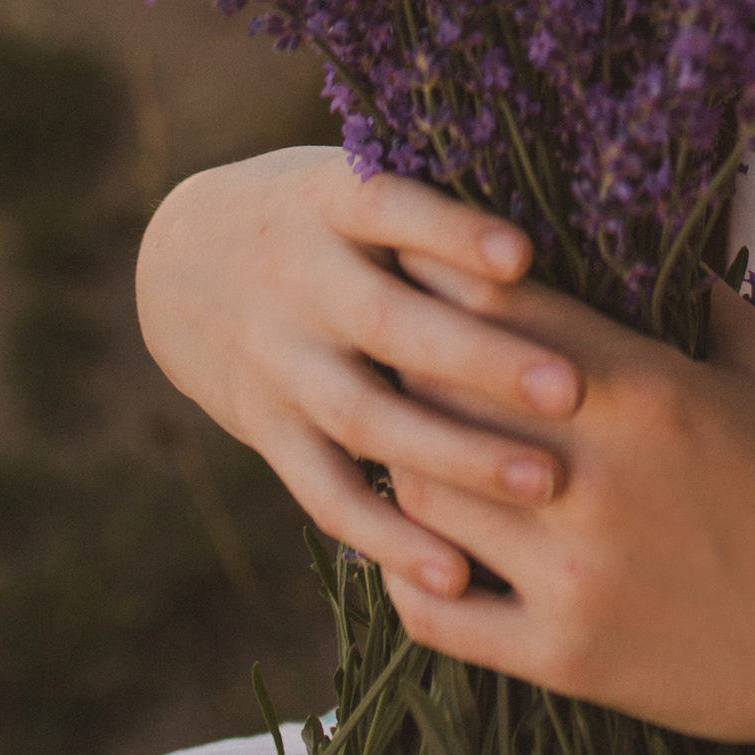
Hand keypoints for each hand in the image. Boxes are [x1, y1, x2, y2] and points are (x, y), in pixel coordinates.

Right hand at [134, 147, 584, 590]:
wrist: (181, 262)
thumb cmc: (319, 218)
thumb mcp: (352, 183)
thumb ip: (429, 206)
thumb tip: (558, 223)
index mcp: (328, 202)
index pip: (390, 209)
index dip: (453, 232)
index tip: (525, 257)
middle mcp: (297, 280)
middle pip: (387, 323)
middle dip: (480, 360)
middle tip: (572, 389)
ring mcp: (278, 361)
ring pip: (364, 416)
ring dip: (455, 454)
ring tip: (544, 482)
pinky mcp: (268, 432)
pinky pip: (327, 492)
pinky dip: (388, 535)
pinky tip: (457, 571)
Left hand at [378, 269, 754, 754]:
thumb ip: (695, 294)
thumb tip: (634, 229)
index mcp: (643, 389)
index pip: (494, 307)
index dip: (437, 276)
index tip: (413, 260)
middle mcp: (592, 476)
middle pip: (436, 396)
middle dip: (407, 364)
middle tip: (390, 349)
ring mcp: (572, 574)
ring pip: (421, 500)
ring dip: (406, 465)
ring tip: (401, 443)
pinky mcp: (565, 659)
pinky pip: (438, 615)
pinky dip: (410, 580)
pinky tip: (419, 555)